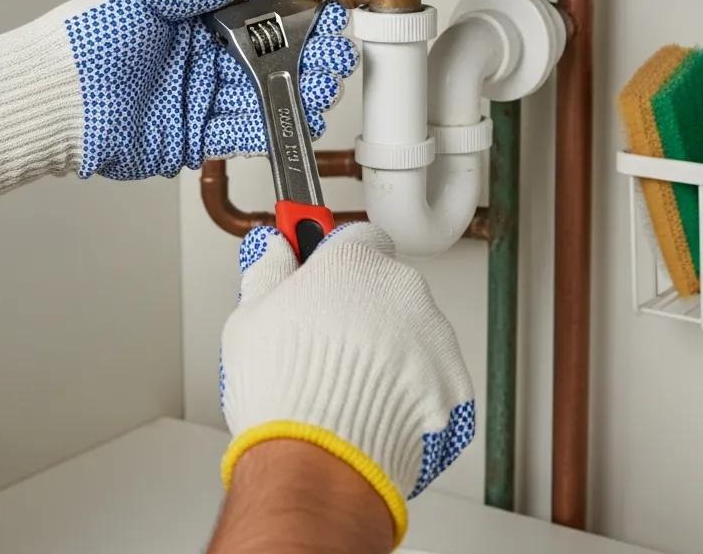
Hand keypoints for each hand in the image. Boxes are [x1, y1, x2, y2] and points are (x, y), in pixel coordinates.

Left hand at [0, 0, 356, 200]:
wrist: (49, 99)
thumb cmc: (83, 40)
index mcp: (190, 19)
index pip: (255, 15)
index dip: (292, 18)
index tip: (323, 18)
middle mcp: (198, 59)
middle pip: (266, 59)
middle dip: (304, 59)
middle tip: (334, 59)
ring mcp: (196, 99)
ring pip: (259, 97)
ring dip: (295, 93)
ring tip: (324, 88)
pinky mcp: (191, 138)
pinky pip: (239, 134)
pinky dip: (269, 128)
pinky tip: (294, 120)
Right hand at [218, 223, 474, 548]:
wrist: (319, 464)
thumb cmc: (284, 393)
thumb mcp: (249, 318)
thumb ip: (268, 271)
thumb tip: (274, 248)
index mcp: (354, 262)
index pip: (357, 236)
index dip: (337, 259)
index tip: (323, 271)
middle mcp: (402, 289)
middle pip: (385, 287)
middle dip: (364, 308)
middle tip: (328, 345)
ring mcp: (434, 336)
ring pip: (413, 330)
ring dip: (391, 349)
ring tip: (349, 388)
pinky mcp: (453, 383)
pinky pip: (432, 376)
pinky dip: (412, 390)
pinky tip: (376, 409)